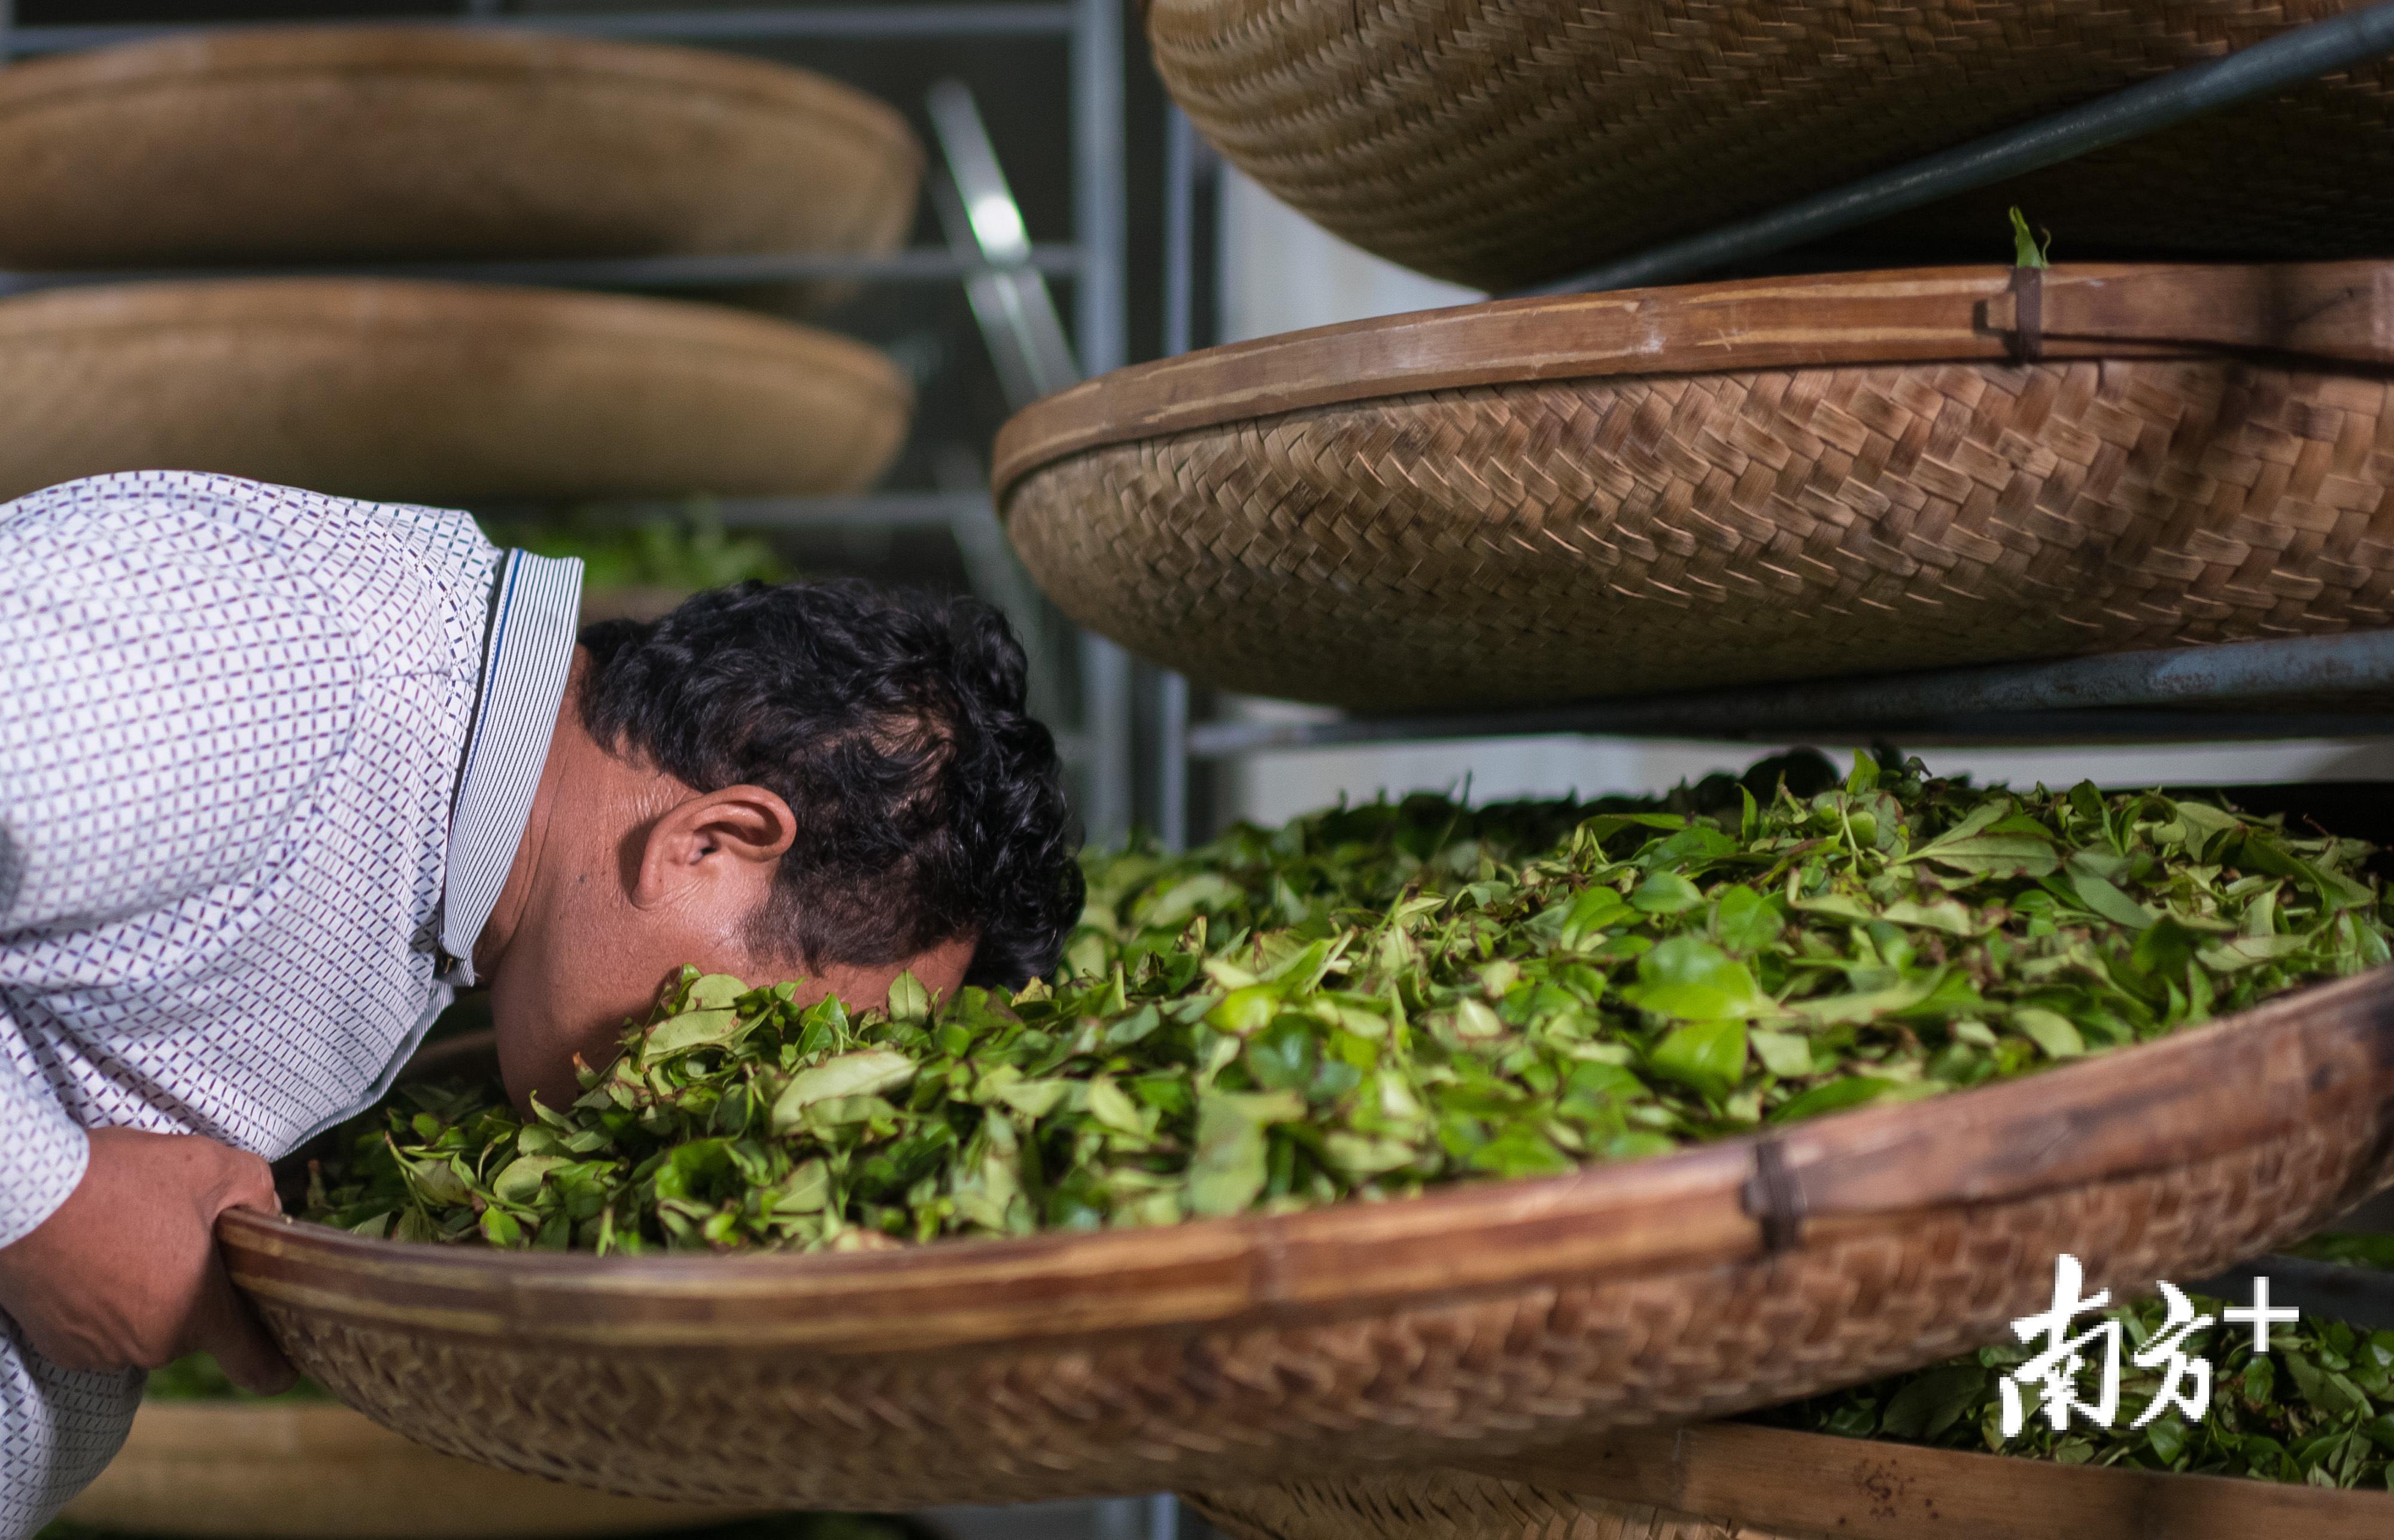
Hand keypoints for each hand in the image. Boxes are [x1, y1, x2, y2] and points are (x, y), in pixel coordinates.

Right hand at [0, 1127, 295, 1392]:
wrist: (22, 1197)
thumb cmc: (117, 1181)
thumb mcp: (211, 1165)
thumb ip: (257, 1193)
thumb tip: (266, 1214)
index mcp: (201, 1313)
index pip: (257, 1365)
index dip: (278, 1366)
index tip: (289, 1362)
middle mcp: (154, 1346)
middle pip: (196, 1325)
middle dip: (196, 1286)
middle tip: (175, 1235)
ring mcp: (103, 1352)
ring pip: (147, 1323)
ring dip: (146, 1290)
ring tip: (126, 1238)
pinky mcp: (60, 1346)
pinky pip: (102, 1326)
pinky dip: (103, 1298)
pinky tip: (92, 1255)